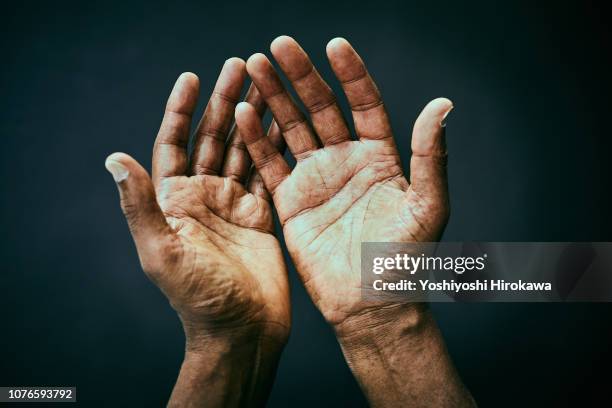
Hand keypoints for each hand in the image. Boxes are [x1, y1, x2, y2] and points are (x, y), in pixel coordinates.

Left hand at [105, 60, 290, 405]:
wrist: (242, 329)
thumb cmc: (199, 298)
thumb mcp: (162, 252)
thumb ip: (140, 206)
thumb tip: (112, 159)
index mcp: (175, 200)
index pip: (174, 143)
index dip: (180, 110)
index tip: (191, 77)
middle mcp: (203, 196)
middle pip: (213, 137)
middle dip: (224, 101)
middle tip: (240, 66)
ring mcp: (234, 203)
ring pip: (244, 148)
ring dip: (253, 117)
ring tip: (265, 83)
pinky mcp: (262, 214)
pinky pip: (268, 171)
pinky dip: (275, 146)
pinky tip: (284, 122)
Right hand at [235, 36, 451, 327]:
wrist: (370, 304)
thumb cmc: (404, 260)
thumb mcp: (427, 206)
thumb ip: (431, 156)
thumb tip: (443, 105)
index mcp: (380, 157)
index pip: (364, 103)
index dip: (351, 74)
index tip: (335, 45)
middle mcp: (346, 160)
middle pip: (321, 107)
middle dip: (301, 76)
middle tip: (279, 45)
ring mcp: (316, 178)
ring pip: (291, 128)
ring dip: (273, 98)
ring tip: (253, 66)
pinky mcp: (291, 200)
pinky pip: (271, 163)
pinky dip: (256, 139)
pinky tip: (243, 113)